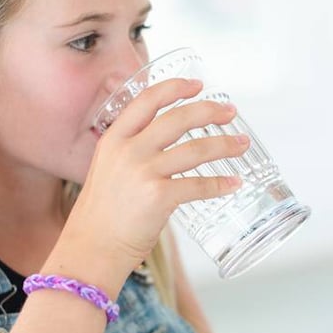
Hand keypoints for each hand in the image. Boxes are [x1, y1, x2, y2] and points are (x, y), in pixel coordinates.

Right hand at [56, 78, 248, 281]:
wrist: (91, 248)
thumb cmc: (102, 214)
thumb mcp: (107, 169)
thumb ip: (131, 151)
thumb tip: (167, 142)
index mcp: (114, 139)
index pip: (147, 100)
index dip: (175, 88)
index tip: (197, 85)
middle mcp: (128, 150)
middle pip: (178, 118)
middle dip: (210, 112)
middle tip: (230, 113)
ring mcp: (144, 172)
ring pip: (196, 149)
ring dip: (225, 145)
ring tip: (242, 145)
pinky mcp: (159, 197)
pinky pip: (199, 185)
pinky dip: (221, 184)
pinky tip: (233, 183)